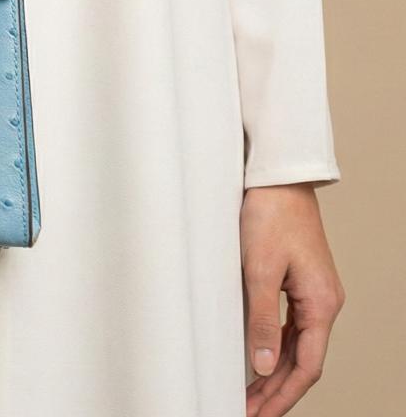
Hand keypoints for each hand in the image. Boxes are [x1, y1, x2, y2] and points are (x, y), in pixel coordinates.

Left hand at [241, 182, 344, 415]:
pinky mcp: (300, 281)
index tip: (258, 415)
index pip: (307, 367)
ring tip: (249, 393)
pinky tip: (258, 357)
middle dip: (277, 391)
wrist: (277, 178)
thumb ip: (262, 319)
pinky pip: (292, 325)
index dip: (282, 396)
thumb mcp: (259, 269)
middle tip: (248, 412)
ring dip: (275, 371)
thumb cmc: (269, 215)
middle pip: (304, 361)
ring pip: (298, 345)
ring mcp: (314, 292)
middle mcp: (324, 302)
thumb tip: (264, 366)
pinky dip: (275, 345)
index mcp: (321, 303)